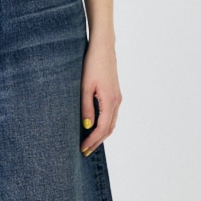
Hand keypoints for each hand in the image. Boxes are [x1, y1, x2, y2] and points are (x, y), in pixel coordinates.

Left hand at [80, 41, 121, 155]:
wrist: (103, 48)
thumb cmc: (92, 64)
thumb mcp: (84, 87)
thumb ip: (86, 108)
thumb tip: (87, 126)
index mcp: (109, 101)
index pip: (102, 128)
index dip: (92, 140)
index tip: (82, 149)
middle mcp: (116, 101)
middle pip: (109, 129)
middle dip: (97, 142)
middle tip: (84, 152)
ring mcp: (117, 98)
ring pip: (111, 123)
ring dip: (101, 135)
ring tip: (89, 143)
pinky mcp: (115, 94)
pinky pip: (111, 115)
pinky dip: (105, 125)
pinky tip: (95, 127)